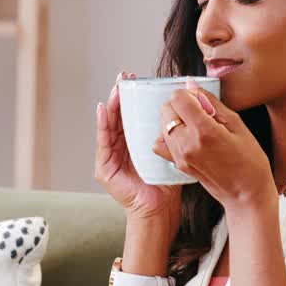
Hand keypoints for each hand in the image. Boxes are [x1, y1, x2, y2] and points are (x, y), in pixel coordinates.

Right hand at [95, 72, 182, 230]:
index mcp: (134, 142)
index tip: (135, 79)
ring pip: (109, 124)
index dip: (131, 96)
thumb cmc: (167, 183)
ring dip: (111, 104)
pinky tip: (103, 109)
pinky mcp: (105, 168)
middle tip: (124, 77)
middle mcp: (121, 147)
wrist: (160, 209)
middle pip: (118, 116)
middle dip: (119, 95)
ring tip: (116, 88)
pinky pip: (103, 142)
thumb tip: (183, 109)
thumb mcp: (170, 151)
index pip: (130, 114)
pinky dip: (102, 124)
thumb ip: (169, 133)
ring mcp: (110, 157)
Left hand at [152, 80, 274, 212]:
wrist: (247, 194)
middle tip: (201, 113)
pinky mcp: (178, 164)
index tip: (201, 100)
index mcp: (204, 131)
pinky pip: (161, 143)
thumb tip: (192, 85)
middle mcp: (187, 144)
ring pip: (163, 124)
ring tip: (197, 126)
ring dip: (176, 119)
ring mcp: (180, 156)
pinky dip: (169, 135)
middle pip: (167, 109)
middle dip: (180, 105)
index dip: (189, 94)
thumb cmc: (250, 160)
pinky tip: (186, 137)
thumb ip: (212, 102)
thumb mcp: (237, 124)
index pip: (178, 98)